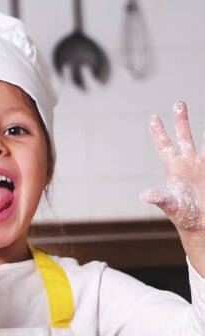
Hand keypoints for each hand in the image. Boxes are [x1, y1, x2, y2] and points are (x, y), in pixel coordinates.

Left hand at [141, 102, 204, 230]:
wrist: (202, 224)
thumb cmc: (184, 216)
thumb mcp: (171, 206)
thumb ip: (160, 199)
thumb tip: (145, 195)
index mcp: (174, 169)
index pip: (165, 146)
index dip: (159, 132)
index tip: (153, 117)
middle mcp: (189, 163)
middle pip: (184, 137)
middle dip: (181, 120)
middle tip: (179, 103)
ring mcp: (203, 166)